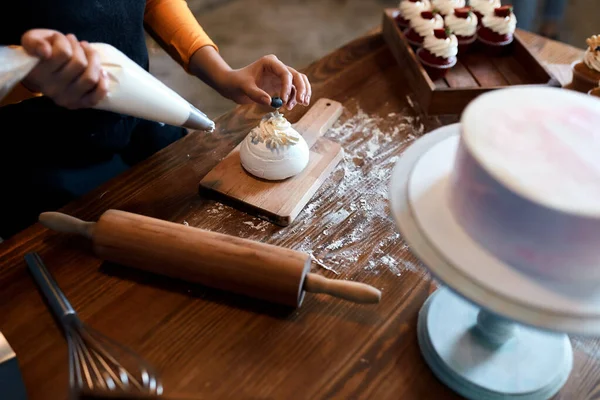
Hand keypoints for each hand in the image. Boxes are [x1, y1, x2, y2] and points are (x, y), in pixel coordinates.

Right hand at [21, 29, 108, 109]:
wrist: (43, 73)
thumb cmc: (42, 53)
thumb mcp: (32, 40)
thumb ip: (34, 42)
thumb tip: (45, 51)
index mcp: (38, 74)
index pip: (63, 52)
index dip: (65, 40)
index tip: (62, 38)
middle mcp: (52, 89)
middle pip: (80, 63)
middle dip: (81, 49)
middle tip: (78, 45)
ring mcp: (67, 99)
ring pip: (91, 77)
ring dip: (94, 61)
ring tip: (88, 53)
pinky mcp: (80, 104)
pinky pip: (98, 94)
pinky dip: (103, 81)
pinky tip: (101, 71)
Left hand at [191, 47, 310, 110]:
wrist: (232, 86)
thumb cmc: (236, 82)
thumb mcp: (244, 87)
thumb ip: (256, 94)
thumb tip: (270, 102)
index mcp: (270, 62)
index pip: (285, 73)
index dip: (287, 87)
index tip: (283, 100)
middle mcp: (278, 68)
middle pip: (297, 76)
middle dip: (301, 89)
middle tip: (302, 102)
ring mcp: (280, 76)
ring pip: (298, 83)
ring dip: (299, 94)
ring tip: (292, 107)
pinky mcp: (280, 85)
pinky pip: (292, 91)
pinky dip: (293, 99)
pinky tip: (288, 107)